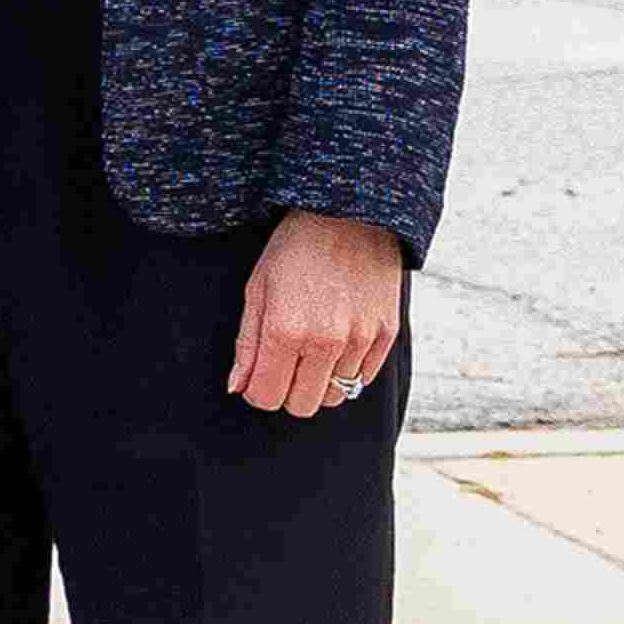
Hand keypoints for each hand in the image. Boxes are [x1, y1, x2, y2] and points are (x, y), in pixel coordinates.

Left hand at [229, 211, 407, 418]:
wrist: (349, 217)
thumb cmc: (294, 251)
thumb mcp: (257, 290)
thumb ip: (247, 345)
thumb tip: (237, 387)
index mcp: (285, 331)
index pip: (266, 396)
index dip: (256, 391)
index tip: (257, 376)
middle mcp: (326, 341)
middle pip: (302, 405)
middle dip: (287, 392)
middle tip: (283, 365)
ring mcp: (361, 340)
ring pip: (336, 396)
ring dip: (319, 382)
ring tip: (310, 350)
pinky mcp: (387, 334)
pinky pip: (364, 378)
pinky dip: (347, 370)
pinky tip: (336, 342)